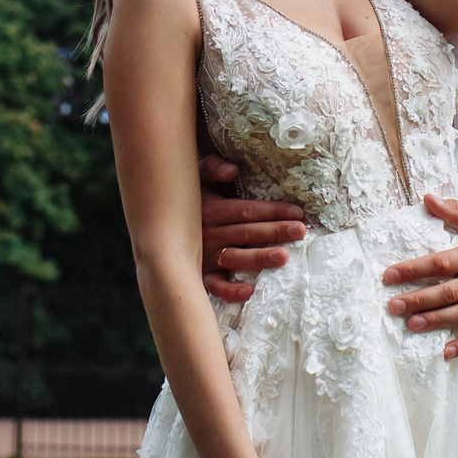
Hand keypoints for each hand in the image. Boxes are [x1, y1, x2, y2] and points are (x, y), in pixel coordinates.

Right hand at [199, 154, 304, 305]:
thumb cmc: (187, 199)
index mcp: (211, 209)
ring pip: (236, 258)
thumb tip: (232, 169)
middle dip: (275, 231)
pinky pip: (214, 286)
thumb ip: (211, 167)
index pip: (246, 210)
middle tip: (300, 231)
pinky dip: (230, 290)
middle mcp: (208, 233)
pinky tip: (249, 290)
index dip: (272, 210)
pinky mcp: (199, 275)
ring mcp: (203, 256)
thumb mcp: (194, 177)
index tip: (298, 212)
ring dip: (259, 258)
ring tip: (283, 257)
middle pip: (246, 233)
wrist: (157, 227)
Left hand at [381, 194, 457, 359]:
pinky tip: (447, 352)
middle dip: (417, 299)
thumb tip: (427, 199)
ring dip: (436, 321)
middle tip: (393, 306)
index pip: (440, 263)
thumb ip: (457, 210)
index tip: (390, 276)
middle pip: (446, 292)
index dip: (413, 270)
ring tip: (412, 325)